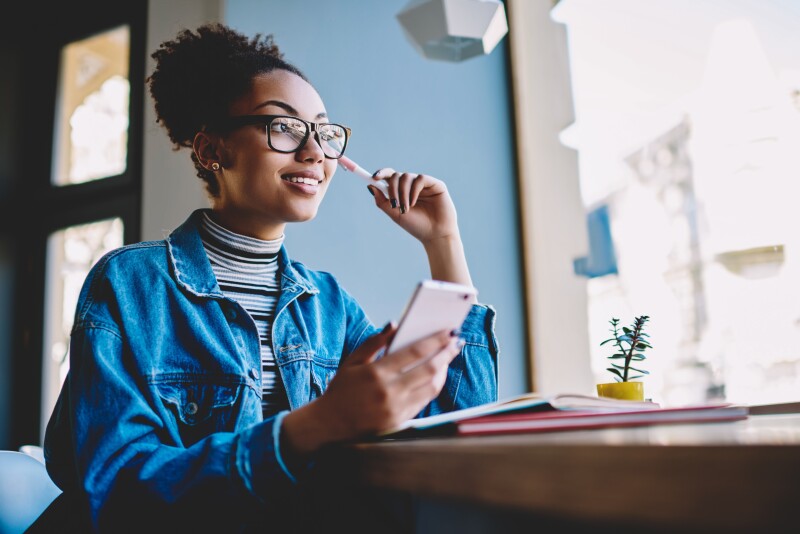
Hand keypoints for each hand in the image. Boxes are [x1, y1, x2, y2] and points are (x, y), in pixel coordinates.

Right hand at [281, 324, 462, 453]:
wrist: (330, 424)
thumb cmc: (341, 389)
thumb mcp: (351, 362)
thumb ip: (373, 342)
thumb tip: (394, 325)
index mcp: (376, 373)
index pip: (414, 353)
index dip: (434, 341)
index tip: (448, 332)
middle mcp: (389, 391)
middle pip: (428, 369)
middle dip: (446, 354)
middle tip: (457, 342)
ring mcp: (396, 408)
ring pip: (431, 387)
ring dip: (443, 371)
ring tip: (448, 358)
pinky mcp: (400, 421)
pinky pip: (424, 401)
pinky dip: (434, 387)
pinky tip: (436, 376)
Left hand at [367, 169, 459, 245]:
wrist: (435, 235)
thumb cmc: (416, 226)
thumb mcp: (394, 214)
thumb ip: (382, 201)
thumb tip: (370, 186)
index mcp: (402, 191)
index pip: (390, 177)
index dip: (381, 174)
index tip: (373, 178)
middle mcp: (412, 186)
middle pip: (396, 176)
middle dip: (392, 189)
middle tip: (394, 204)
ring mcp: (424, 184)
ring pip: (407, 177)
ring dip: (402, 192)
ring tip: (405, 208)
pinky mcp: (435, 184)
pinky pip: (420, 179)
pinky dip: (413, 190)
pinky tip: (414, 203)